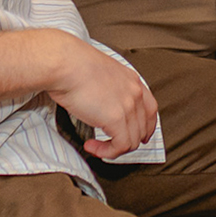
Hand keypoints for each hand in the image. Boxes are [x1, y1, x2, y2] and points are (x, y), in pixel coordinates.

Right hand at [46, 35, 158, 159]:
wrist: (65, 64)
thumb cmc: (73, 66)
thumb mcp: (100, 75)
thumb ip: (108, 90)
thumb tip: (102, 107)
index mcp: (131, 80)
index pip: (150, 109)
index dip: (147, 127)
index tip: (140, 137)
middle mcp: (134, 92)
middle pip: (143, 128)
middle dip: (128, 142)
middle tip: (110, 146)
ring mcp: (128, 105)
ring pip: (132, 141)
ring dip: (113, 149)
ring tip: (95, 146)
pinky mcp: (116, 118)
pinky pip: (120, 146)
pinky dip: (107, 152)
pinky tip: (92, 146)